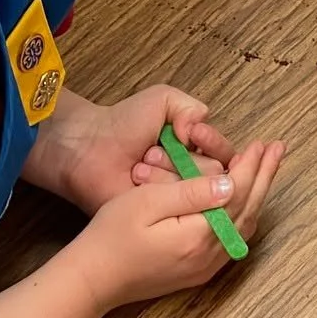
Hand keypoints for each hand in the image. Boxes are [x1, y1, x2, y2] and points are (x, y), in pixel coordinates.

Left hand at [43, 86, 236, 212]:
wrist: (90, 146)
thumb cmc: (124, 123)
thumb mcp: (163, 100)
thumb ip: (191, 108)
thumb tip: (203, 129)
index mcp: (196, 150)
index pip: (226, 154)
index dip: (213, 144)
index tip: (193, 135)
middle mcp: (190, 177)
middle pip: (216, 176)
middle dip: (184, 160)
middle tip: (152, 152)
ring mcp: (175, 199)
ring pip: (197, 193)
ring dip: (168, 173)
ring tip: (140, 166)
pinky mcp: (158, 217)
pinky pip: (176, 210)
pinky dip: (158, 190)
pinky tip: (138, 179)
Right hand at [68, 141, 287, 316]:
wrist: (92, 278)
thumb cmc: (111, 237)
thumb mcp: (147, 202)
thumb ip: (192, 191)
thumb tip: (231, 182)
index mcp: (199, 236)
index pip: (239, 194)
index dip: (252, 166)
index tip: (261, 144)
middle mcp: (208, 256)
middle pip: (248, 210)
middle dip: (264, 177)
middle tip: (276, 150)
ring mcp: (204, 267)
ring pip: (243, 226)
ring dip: (256, 194)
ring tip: (265, 168)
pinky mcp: (196, 270)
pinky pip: (231, 238)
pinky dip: (242, 213)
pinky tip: (243, 199)